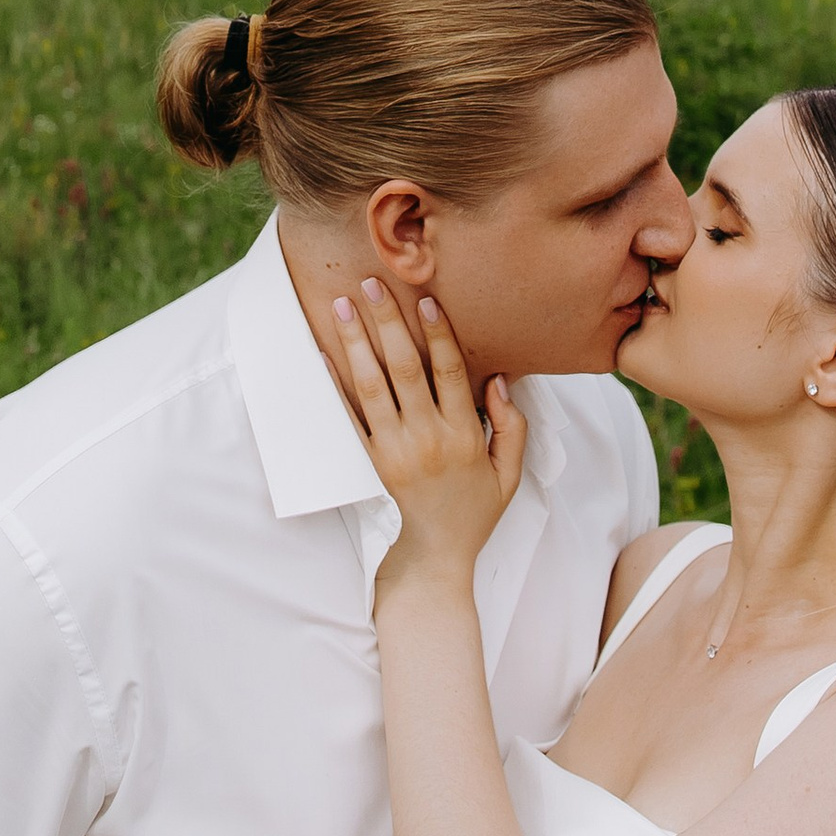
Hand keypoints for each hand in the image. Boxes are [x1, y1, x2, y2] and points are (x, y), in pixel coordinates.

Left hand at [331, 280, 525, 587]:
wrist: (438, 551)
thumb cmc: (477, 507)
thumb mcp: (511, 472)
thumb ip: (513, 426)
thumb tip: (499, 379)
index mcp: (464, 435)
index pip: (450, 372)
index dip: (438, 333)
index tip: (424, 298)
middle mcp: (427, 437)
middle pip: (405, 369)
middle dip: (387, 323)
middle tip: (370, 284)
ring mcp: (396, 449)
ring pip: (373, 386)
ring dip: (357, 342)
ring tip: (342, 306)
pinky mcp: (373, 460)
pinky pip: (351, 417)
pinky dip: (334, 385)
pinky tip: (323, 354)